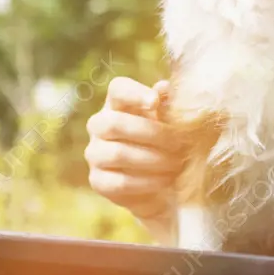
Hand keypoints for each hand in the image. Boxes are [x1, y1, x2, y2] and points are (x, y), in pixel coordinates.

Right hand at [85, 77, 184, 223]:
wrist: (160, 187)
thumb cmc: (164, 145)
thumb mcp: (169, 124)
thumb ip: (167, 106)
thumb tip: (164, 87)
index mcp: (116, 104)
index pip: (117, 89)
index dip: (134, 93)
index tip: (155, 102)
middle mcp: (98, 126)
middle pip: (114, 123)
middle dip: (151, 134)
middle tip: (179, 145)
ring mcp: (94, 153)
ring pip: (117, 153)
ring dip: (153, 159)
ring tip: (177, 164)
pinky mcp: (97, 181)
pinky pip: (120, 182)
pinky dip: (148, 181)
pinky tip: (166, 180)